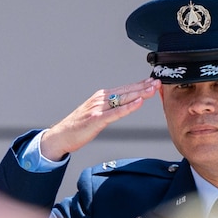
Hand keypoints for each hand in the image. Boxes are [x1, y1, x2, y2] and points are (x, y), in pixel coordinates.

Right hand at [35, 80, 158, 160]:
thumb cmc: (77, 127)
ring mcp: (98, 108)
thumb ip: (109, 108)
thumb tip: (124, 105)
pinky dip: (128, 107)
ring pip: (122, 99)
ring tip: (152, 90)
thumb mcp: (95, 113)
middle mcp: (100, 99)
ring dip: (139, 94)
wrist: (60, 136)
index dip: (139, 85)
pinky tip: (138, 103)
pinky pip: (115, 112)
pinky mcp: (96, 119)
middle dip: (143, 87)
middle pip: (126, 91)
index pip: (124, 89)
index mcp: (100, 97)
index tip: (152, 82)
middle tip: (157, 82)